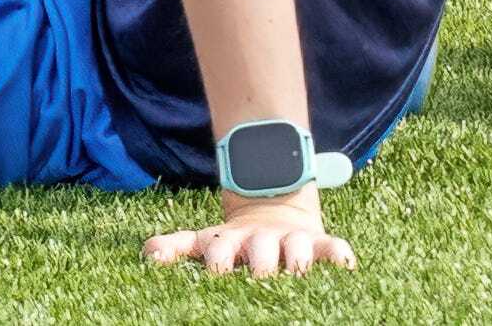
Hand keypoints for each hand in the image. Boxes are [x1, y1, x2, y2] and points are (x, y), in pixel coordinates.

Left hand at [147, 190, 352, 274]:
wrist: (274, 215)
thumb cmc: (234, 242)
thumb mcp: (205, 241)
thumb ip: (176, 246)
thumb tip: (147, 253)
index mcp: (230, 241)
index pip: (221, 249)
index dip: (219, 257)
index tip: (217, 268)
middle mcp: (261, 240)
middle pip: (261, 252)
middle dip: (260, 263)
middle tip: (260, 275)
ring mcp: (291, 241)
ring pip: (296, 249)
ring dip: (297, 260)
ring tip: (298, 272)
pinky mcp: (318, 243)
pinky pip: (333, 248)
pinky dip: (339, 254)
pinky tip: (345, 265)